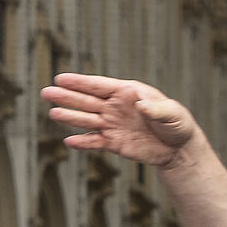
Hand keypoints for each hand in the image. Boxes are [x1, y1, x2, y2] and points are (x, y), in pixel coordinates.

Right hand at [42, 72, 198, 168]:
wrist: (179, 148)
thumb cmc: (177, 123)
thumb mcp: (172, 113)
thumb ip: (157, 109)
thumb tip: (142, 105)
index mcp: (126, 92)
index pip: (99, 86)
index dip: (80, 82)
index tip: (60, 78)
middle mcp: (115, 107)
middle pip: (87, 101)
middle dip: (67, 97)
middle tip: (47, 93)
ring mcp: (113, 125)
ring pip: (88, 120)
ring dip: (71, 118)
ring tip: (53, 114)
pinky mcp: (114, 143)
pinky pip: (95, 142)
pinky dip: (83, 142)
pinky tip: (69, 141)